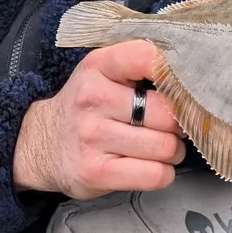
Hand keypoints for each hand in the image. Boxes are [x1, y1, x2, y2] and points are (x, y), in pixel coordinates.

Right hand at [13, 40, 185, 199]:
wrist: (39, 144)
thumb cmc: (85, 107)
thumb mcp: (102, 72)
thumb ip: (139, 65)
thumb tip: (193, 73)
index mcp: (98, 66)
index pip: (147, 57)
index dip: (175, 73)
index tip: (180, 86)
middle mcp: (93, 98)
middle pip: (167, 114)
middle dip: (179, 124)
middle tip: (170, 126)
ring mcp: (93, 137)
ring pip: (166, 147)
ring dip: (173, 151)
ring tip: (160, 147)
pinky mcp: (97, 172)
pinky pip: (155, 175)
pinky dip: (163, 173)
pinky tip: (150, 166)